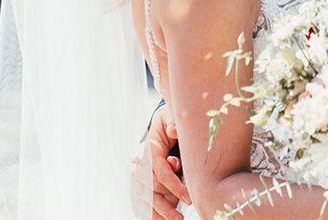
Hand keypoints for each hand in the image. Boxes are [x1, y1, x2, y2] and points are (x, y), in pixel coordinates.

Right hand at [148, 104, 190, 219]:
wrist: (159, 125)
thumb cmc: (168, 122)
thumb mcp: (170, 117)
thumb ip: (173, 122)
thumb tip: (174, 131)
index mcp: (149, 150)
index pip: (159, 172)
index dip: (174, 185)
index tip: (190, 197)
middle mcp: (140, 165)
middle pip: (151, 190)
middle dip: (166, 204)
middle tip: (182, 215)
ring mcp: (138, 177)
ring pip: (145, 200)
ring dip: (159, 213)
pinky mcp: (139, 186)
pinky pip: (141, 203)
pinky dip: (150, 214)